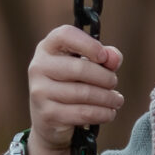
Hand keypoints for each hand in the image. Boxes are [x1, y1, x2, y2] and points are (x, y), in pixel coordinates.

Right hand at [25, 25, 123, 154]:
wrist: (50, 120)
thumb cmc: (73, 86)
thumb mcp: (89, 67)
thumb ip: (105, 58)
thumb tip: (113, 58)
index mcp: (47, 48)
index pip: (65, 35)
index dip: (88, 44)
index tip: (103, 57)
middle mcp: (38, 67)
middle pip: (80, 68)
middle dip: (106, 78)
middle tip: (113, 83)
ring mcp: (40, 91)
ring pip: (85, 93)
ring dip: (109, 98)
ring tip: (116, 100)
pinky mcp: (47, 114)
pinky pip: (84, 113)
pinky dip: (104, 113)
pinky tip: (109, 112)